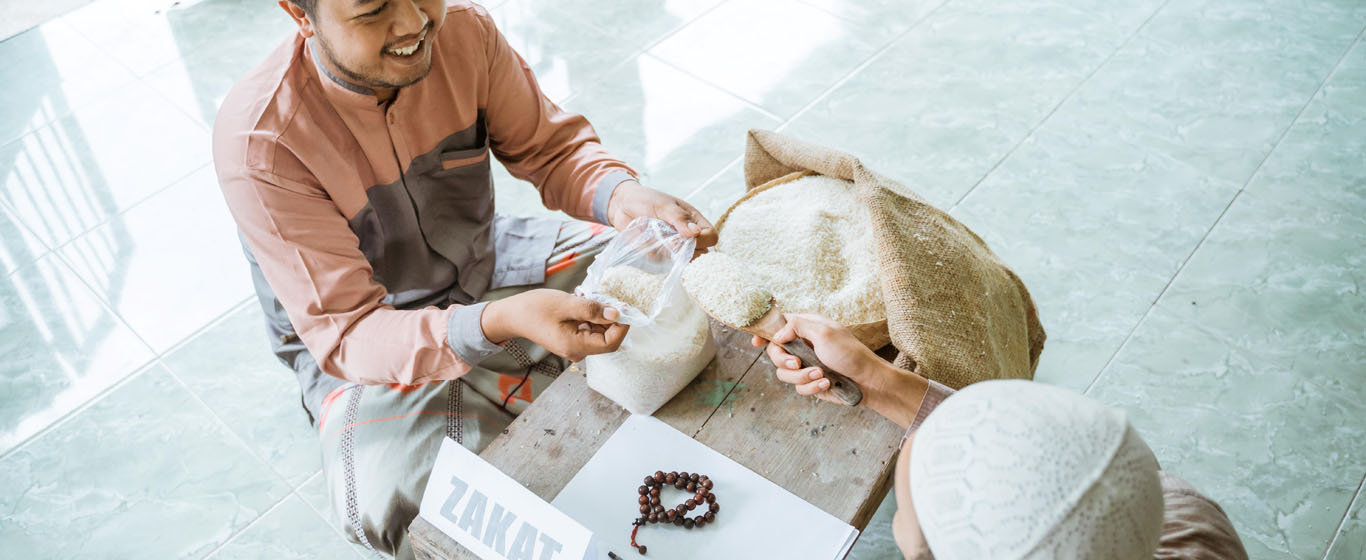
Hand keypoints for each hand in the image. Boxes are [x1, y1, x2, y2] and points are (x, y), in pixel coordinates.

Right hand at [482, 289, 628, 361]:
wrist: (511, 315)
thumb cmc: (534, 309)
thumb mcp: (566, 304)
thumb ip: (592, 309)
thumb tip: (616, 313)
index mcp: (576, 346)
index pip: (611, 343)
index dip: (622, 326)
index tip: (624, 306)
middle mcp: (577, 351)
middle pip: (606, 338)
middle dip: (610, 317)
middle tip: (605, 296)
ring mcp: (573, 346)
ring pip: (597, 332)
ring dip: (599, 314)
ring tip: (588, 296)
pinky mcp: (570, 339)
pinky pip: (587, 329)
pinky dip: (589, 315)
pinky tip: (580, 301)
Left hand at [606, 180, 716, 255]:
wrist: (622, 205)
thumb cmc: (645, 200)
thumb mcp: (664, 205)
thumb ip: (679, 218)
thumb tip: (696, 232)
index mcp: (693, 220)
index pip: (711, 236)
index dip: (704, 240)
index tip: (689, 237)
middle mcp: (687, 236)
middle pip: (701, 252)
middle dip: (687, 249)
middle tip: (671, 240)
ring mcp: (674, 247)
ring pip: (683, 260)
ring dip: (672, 253)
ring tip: (659, 238)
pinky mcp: (659, 255)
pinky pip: (664, 262)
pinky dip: (658, 255)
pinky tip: (650, 242)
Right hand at [751, 314, 884, 404]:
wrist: (868, 381)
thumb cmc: (851, 353)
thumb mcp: (824, 332)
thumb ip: (797, 326)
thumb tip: (778, 334)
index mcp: (807, 328)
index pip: (780, 325)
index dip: (766, 333)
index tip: (756, 342)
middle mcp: (804, 345)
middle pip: (775, 352)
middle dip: (783, 360)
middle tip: (797, 363)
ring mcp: (806, 365)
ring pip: (784, 373)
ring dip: (802, 376)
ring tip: (821, 375)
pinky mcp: (811, 383)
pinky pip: (798, 388)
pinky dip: (812, 387)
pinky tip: (828, 383)